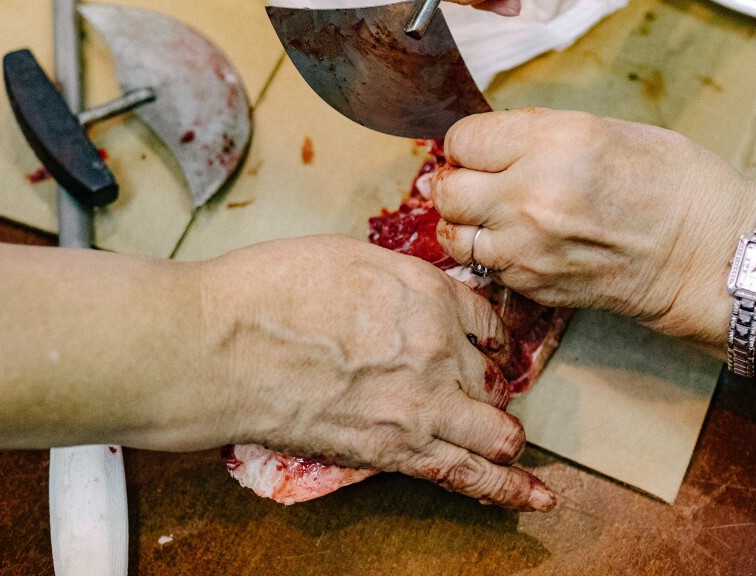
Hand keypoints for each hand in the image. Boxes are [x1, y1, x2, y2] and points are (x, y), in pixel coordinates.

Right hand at [199, 235, 554, 510]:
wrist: (223, 345)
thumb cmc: (271, 290)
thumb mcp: (347, 257)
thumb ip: (395, 280)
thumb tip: (405, 296)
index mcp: (428, 293)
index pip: (485, 317)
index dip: (493, 334)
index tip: (493, 345)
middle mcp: (439, 347)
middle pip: (491, 375)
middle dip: (492, 384)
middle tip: (489, 393)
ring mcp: (422, 403)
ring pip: (495, 431)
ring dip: (508, 440)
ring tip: (518, 451)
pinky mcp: (394, 452)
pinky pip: (466, 475)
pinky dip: (506, 490)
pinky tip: (532, 497)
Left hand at [431, 110, 755, 340]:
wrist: (713, 257)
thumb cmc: (676, 183)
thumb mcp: (607, 130)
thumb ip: (540, 134)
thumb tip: (495, 142)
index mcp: (552, 143)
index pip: (463, 139)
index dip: (469, 143)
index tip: (481, 148)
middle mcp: (530, 195)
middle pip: (447, 190)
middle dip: (457, 181)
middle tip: (479, 180)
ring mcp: (528, 248)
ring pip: (454, 234)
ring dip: (467, 222)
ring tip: (494, 214)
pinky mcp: (534, 285)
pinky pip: (485, 265)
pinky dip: (492, 253)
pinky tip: (520, 242)